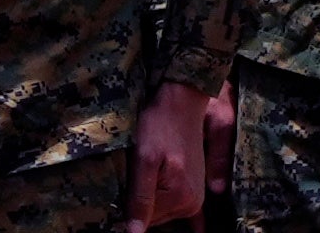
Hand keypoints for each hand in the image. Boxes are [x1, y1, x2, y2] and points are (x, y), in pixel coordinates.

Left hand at [135, 81, 219, 225]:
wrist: (181, 101)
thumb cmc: (159, 125)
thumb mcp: (143, 160)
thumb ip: (140, 199)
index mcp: (181, 197)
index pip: (142, 223)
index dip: (126, 211)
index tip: (123, 191)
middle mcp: (193, 201)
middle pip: (153, 219)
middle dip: (138, 206)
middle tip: (135, 177)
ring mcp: (196, 194)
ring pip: (160, 213)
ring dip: (148, 202)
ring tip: (145, 176)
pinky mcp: (194, 187)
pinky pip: (188, 213)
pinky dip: (189, 224)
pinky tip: (194, 231)